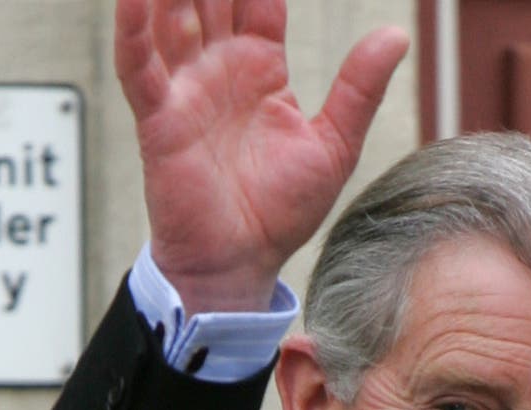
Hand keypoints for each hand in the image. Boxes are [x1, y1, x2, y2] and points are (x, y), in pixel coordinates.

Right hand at [115, 0, 408, 310]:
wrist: (242, 264)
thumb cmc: (281, 212)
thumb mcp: (334, 144)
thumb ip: (359, 88)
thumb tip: (396, 35)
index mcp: (260, 68)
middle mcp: (218, 70)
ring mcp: (185, 90)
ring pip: (171, 17)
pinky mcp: (159, 119)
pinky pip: (140, 66)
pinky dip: (134, 28)